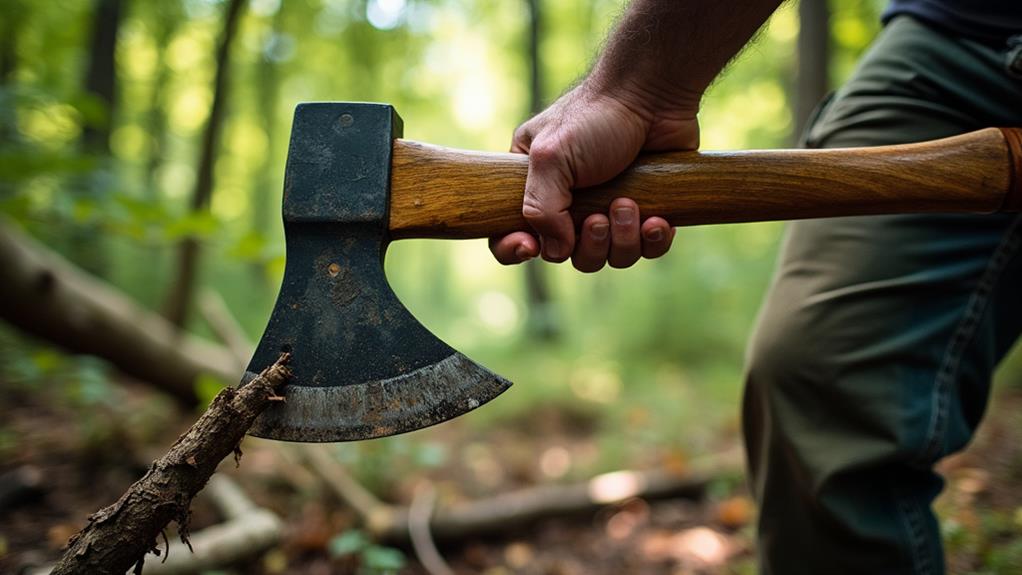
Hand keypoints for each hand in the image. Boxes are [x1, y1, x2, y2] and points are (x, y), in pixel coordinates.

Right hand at [489, 81, 698, 271]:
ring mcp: (609, 207)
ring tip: (628, 204)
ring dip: (620, 239)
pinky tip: (656, 220)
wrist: (655, 94)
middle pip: (568, 255)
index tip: (530, 248)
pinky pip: (647, 250)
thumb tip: (554, 250)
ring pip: (609, 257)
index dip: (516, 249)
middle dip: (588, 244)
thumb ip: (539, 207)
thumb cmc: (596, 117)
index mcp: (535, 184)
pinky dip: (652, 242)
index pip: (510, 233)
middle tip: (598, 216)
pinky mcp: (647, 209)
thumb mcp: (550, 157)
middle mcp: (570, 201)